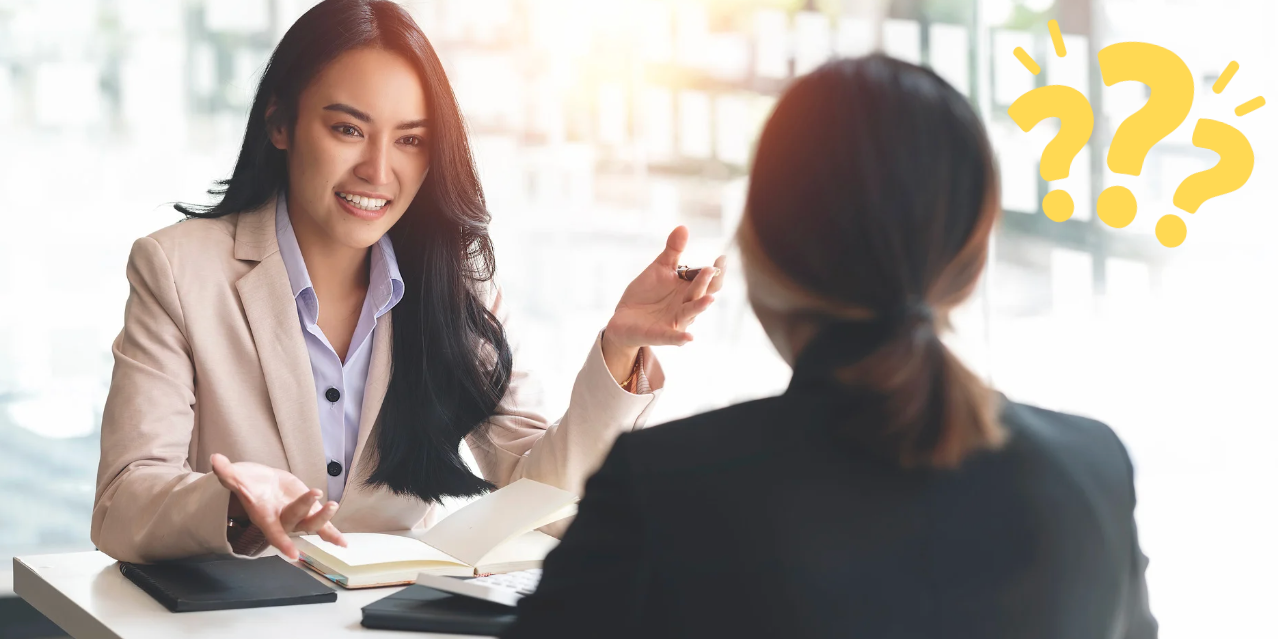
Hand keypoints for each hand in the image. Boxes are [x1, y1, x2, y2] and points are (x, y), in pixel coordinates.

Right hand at [210, 453, 345, 559]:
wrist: (261, 485)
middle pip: (296, 521)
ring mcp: (297, 518)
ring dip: (324, 519)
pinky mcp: (308, 512)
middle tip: (314, 491)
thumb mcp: (237, 477)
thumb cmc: (248, 484)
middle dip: (306, 508)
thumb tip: (215, 460)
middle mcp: (282, 520)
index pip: (274, 532)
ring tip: (333, 505)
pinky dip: (333, 534)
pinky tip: (344, 544)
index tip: (294, 555)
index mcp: (265, 516)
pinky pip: (323, 527)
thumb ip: (227, 473)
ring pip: (312, 524)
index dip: (282, 543)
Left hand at [605, 226, 725, 350]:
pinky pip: (672, 336)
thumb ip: (673, 251)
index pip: (708, 281)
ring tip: (709, 299)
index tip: (722, 257)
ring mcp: (674, 321)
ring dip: (700, 306)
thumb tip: (683, 227)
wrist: (624, 318)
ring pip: (690, 313)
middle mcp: (686, 306)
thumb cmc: (647, 294)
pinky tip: (689, 337)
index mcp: (688, 290)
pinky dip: (680, 337)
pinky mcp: (659, 334)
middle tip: (710, 268)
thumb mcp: (660, 269)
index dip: (716, 270)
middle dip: (706, 282)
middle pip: (700, 294)